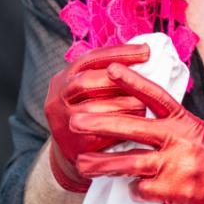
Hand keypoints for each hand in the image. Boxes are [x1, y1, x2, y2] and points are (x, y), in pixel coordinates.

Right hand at [44, 43, 150, 191]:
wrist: (74, 153)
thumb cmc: (91, 112)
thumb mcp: (88, 90)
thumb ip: (107, 73)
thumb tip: (144, 51)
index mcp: (62, 79)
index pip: (90, 59)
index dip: (119, 53)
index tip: (146, 51)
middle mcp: (57, 99)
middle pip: (85, 82)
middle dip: (116, 80)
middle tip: (143, 82)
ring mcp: (62, 124)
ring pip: (93, 110)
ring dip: (122, 106)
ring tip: (144, 105)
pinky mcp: (73, 147)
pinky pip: (99, 136)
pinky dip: (120, 130)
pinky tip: (137, 127)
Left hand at [73, 63, 203, 203]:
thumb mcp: (199, 134)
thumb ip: (171, 126)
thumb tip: (140, 118)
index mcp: (185, 120)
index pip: (154, 95)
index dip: (131, 81)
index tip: (111, 69)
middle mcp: (180, 138)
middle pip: (132, 126)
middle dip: (100, 122)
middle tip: (75, 120)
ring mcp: (177, 165)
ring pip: (129, 162)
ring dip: (102, 163)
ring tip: (82, 162)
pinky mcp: (176, 190)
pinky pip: (142, 188)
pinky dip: (132, 189)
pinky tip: (130, 189)